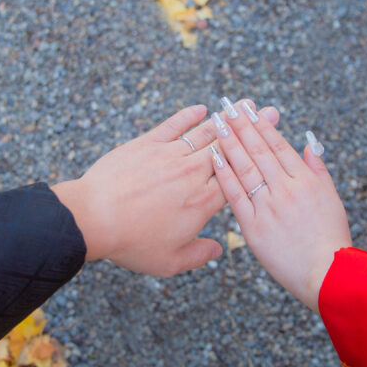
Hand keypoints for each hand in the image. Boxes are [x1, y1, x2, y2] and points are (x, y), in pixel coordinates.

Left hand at [52, 101, 279, 276]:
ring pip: (205, 132)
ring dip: (227, 118)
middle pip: (229, 148)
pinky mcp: (147, 143)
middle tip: (270, 113)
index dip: (256, 161)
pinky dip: (188, 115)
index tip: (272, 147)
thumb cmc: (130, 243)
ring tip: (244, 105)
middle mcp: (192, 174)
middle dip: (251, 130)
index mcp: (203, 202)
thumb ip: (198, 255)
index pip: (238, 178)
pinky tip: (201, 108)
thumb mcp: (168, 262)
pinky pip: (173, 124)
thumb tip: (217, 250)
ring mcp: (170, 155)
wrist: (94, 218)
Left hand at [209, 100, 349, 311]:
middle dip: (242, 126)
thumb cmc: (332, 239)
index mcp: (305, 181)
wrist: (328, 276)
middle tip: (227, 106)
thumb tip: (309, 146)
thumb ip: (319, 171)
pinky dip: (224, 175)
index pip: (278, 146)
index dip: (262, 125)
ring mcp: (269, 207)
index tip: (249, 109)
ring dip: (230, 143)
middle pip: (259, 150)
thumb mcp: (333, 200)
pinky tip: (214, 157)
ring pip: (245, 167)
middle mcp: (286, 189)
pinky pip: (235, 196)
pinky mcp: (254, 227)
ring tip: (218, 124)